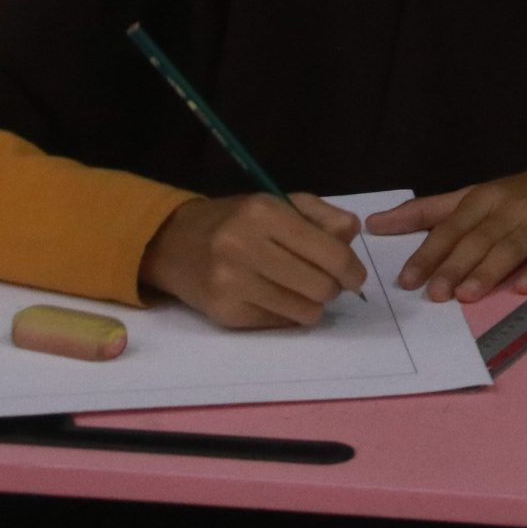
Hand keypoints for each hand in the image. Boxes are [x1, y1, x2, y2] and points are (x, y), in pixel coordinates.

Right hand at [140, 192, 366, 328]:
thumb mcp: (280, 204)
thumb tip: (352, 238)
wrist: (172, 243)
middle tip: (326, 282)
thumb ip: (324, 217)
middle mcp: (244, 247)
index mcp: (264, 213)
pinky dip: (287, 314)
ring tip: (300, 289)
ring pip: (305, 311)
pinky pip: (281, 324)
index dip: (352, 270)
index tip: (354, 276)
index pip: (331, 253)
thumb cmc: (237, 222)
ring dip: (313, 304)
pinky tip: (274, 297)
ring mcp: (230, 283)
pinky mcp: (224, 313)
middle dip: (334, 288)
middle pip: (321, 286)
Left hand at [368, 156, 526, 302]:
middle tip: (433, 294)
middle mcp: (512, 206)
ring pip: (512, 246)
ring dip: (489, 270)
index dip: (428, 252)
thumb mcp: (485, 193)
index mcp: (487, 197)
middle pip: (478, 238)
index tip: (406, 279)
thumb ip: (433, 210)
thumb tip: (378, 223)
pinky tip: (525, 287)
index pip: (450, 226)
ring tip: (468, 295)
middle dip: (454, 265)